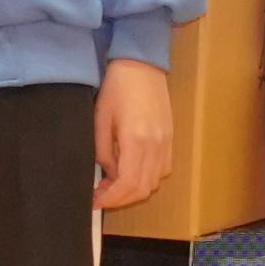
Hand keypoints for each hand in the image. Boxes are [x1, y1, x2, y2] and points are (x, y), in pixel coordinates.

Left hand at [89, 60, 172, 217]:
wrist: (141, 64)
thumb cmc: (116, 88)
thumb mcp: (100, 119)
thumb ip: (102, 151)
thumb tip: (108, 173)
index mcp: (136, 140)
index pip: (127, 184)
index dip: (110, 199)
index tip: (94, 201)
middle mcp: (155, 145)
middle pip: (143, 188)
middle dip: (120, 199)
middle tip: (100, 195)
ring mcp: (166, 142)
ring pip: (155, 182)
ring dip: (134, 190)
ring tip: (114, 184)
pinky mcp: (171, 138)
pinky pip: (163, 169)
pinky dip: (148, 178)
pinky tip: (131, 170)